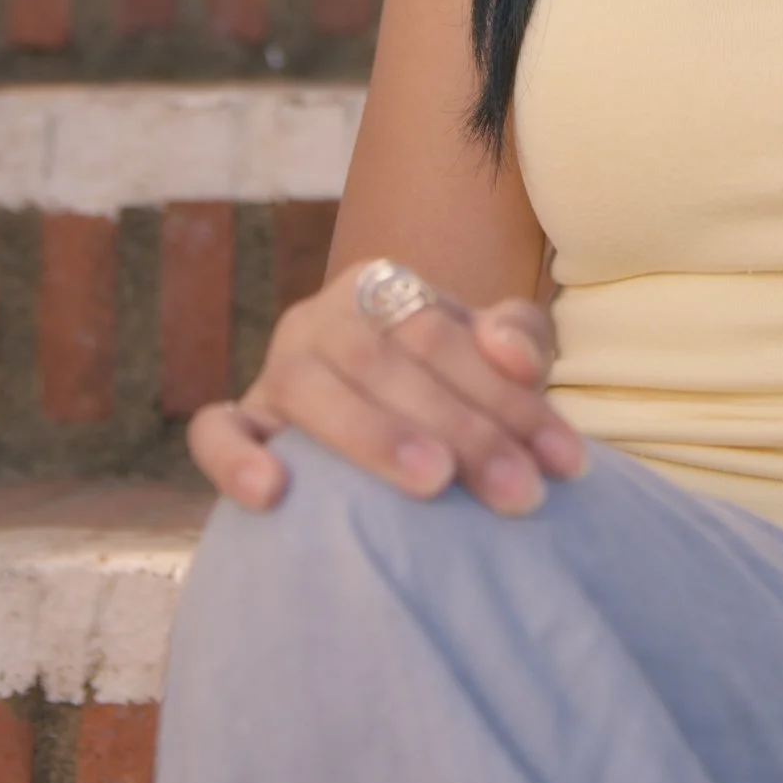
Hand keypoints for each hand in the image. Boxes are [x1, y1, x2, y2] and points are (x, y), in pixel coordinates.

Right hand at [187, 264, 588, 514]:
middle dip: (463, 429)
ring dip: (373, 436)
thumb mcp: (497, 358)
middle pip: (387, 363)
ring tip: (431, 482)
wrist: (384, 422)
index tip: (565, 463)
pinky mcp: (239, 423)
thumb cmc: (451, 388)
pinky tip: (273, 494)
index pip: (445, 336)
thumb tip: (509, 352)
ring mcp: (273, 370)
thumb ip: (519, 341)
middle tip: (517, 492)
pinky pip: (218, 434)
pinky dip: (234, 460)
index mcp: (381, 288)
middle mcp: (321, 319)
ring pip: (310, 390)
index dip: (510, 399)